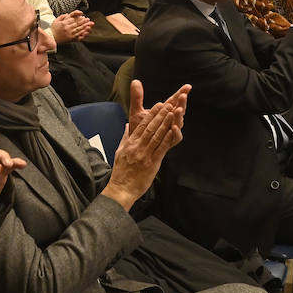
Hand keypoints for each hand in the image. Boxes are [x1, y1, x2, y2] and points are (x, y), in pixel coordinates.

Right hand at [51, 11, 92, 44]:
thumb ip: (62, 17)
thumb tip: (67, 14)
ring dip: (85, 26)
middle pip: (77, 23)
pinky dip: (83, 32)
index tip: (83, 17)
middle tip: (88, 19)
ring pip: (79, 28)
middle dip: (83, 21)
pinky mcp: (71, 38)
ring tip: (89, 24)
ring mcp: (69, 33)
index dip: (79, 18)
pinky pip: (78, 35)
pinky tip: (86, 31)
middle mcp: (67, 28)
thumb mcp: (56, 21)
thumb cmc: (54, 30)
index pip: (73, 19)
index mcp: (64, 23)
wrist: (52, 38)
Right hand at [102, 80, 187, 210]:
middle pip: (150, 127)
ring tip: (172, 113)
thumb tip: (127, 126)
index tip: (158, 105)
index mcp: (130, 143)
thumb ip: (125, 138)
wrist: (121, 189)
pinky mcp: (152, 164)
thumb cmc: (121, 172)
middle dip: (160, 115)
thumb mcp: (119, 151)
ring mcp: (145, 155)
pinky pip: (161, 149)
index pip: (141, 125)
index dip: (151, 114)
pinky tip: (173, 131)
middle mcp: (137, 147)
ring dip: (165, 123)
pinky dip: (167, 139)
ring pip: (157, 136)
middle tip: (168, 104)